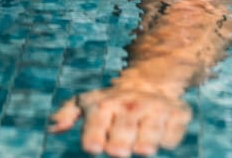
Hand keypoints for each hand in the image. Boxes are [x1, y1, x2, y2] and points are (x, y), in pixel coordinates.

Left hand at [49, 85, 191, 156]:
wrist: (151, 80)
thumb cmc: (111, 101)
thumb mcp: (87, 102)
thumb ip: (68, 113)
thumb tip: (53, 128)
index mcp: (105, 104)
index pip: (98, 119)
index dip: (94, 134)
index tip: (92, 149)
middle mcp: (130, 105)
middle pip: (126, 125)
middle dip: (121, 139)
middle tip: (116, 153)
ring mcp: (155, 108)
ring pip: (152, 126)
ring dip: (147, 138)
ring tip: (143, 151)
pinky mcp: (178, 113)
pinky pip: (175, 126)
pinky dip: (170, 135)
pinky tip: (164, 141)